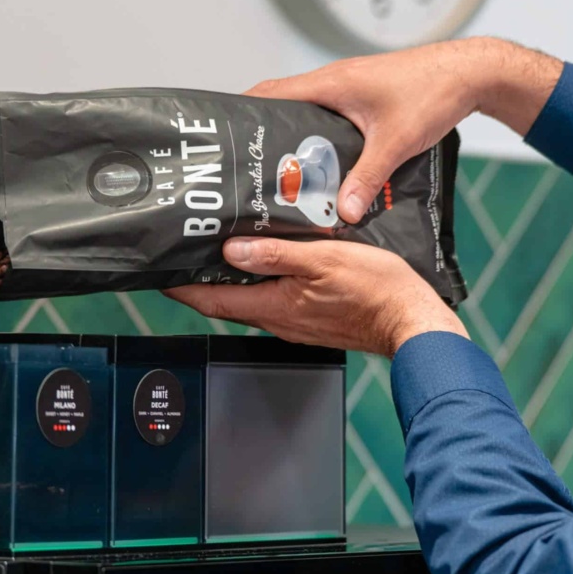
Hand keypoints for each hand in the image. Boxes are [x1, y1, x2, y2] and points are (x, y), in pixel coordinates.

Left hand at [165, 238, 467, 357]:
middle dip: (201, 281)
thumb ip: (274, 255)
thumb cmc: (376, 292)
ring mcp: (295, 322)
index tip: (160, 275)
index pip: (211, 300)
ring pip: (250, 300)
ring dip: (232, 280)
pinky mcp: (312, 319)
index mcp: (274, 306)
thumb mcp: (322, 260)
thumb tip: (231, 251)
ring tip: (222, 253)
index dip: (182, 288)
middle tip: (186, 256)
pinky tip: (269, 265)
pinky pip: (275, 300)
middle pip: (226, 300)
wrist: (412, 321)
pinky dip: (261, 283)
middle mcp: (278, 319)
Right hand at [245, 37, 560, 222]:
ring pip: (302, 111)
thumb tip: (343, 214)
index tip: (223, 140)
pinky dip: (312, 136)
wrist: (470, 72)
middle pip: (278, 104)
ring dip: (288, 136)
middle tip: (244, 168)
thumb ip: (367, 178)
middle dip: (259, 133)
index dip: (241, 114)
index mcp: (329, 84)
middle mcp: (331, 82)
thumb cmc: (434, 92)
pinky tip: (317, 164)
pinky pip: (323, 116)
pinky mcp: (360, 97)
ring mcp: (346, 89)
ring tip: (275, 172)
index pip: (268, 93)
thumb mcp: (397, 142)